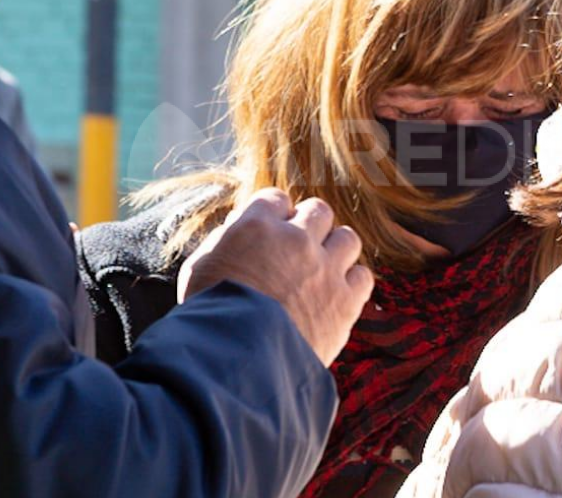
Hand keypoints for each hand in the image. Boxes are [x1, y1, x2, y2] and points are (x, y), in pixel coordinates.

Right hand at [178, 188, 374, 365]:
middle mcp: (296, 239)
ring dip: (336, 250)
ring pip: (348, 238)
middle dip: (310, 226)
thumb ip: (222, 240)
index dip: (275, 215)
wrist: (236, 361)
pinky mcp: (345, 301)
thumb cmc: (209, 316)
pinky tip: (336, 295)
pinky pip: (363, 276)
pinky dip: (352, 283)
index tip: (272, 231)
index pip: (276, 199)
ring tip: (322, 270)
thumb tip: (237, 224)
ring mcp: (326, 269)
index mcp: (257, 226)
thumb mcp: (199, 268)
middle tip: (299, 249)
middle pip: (318, 211)